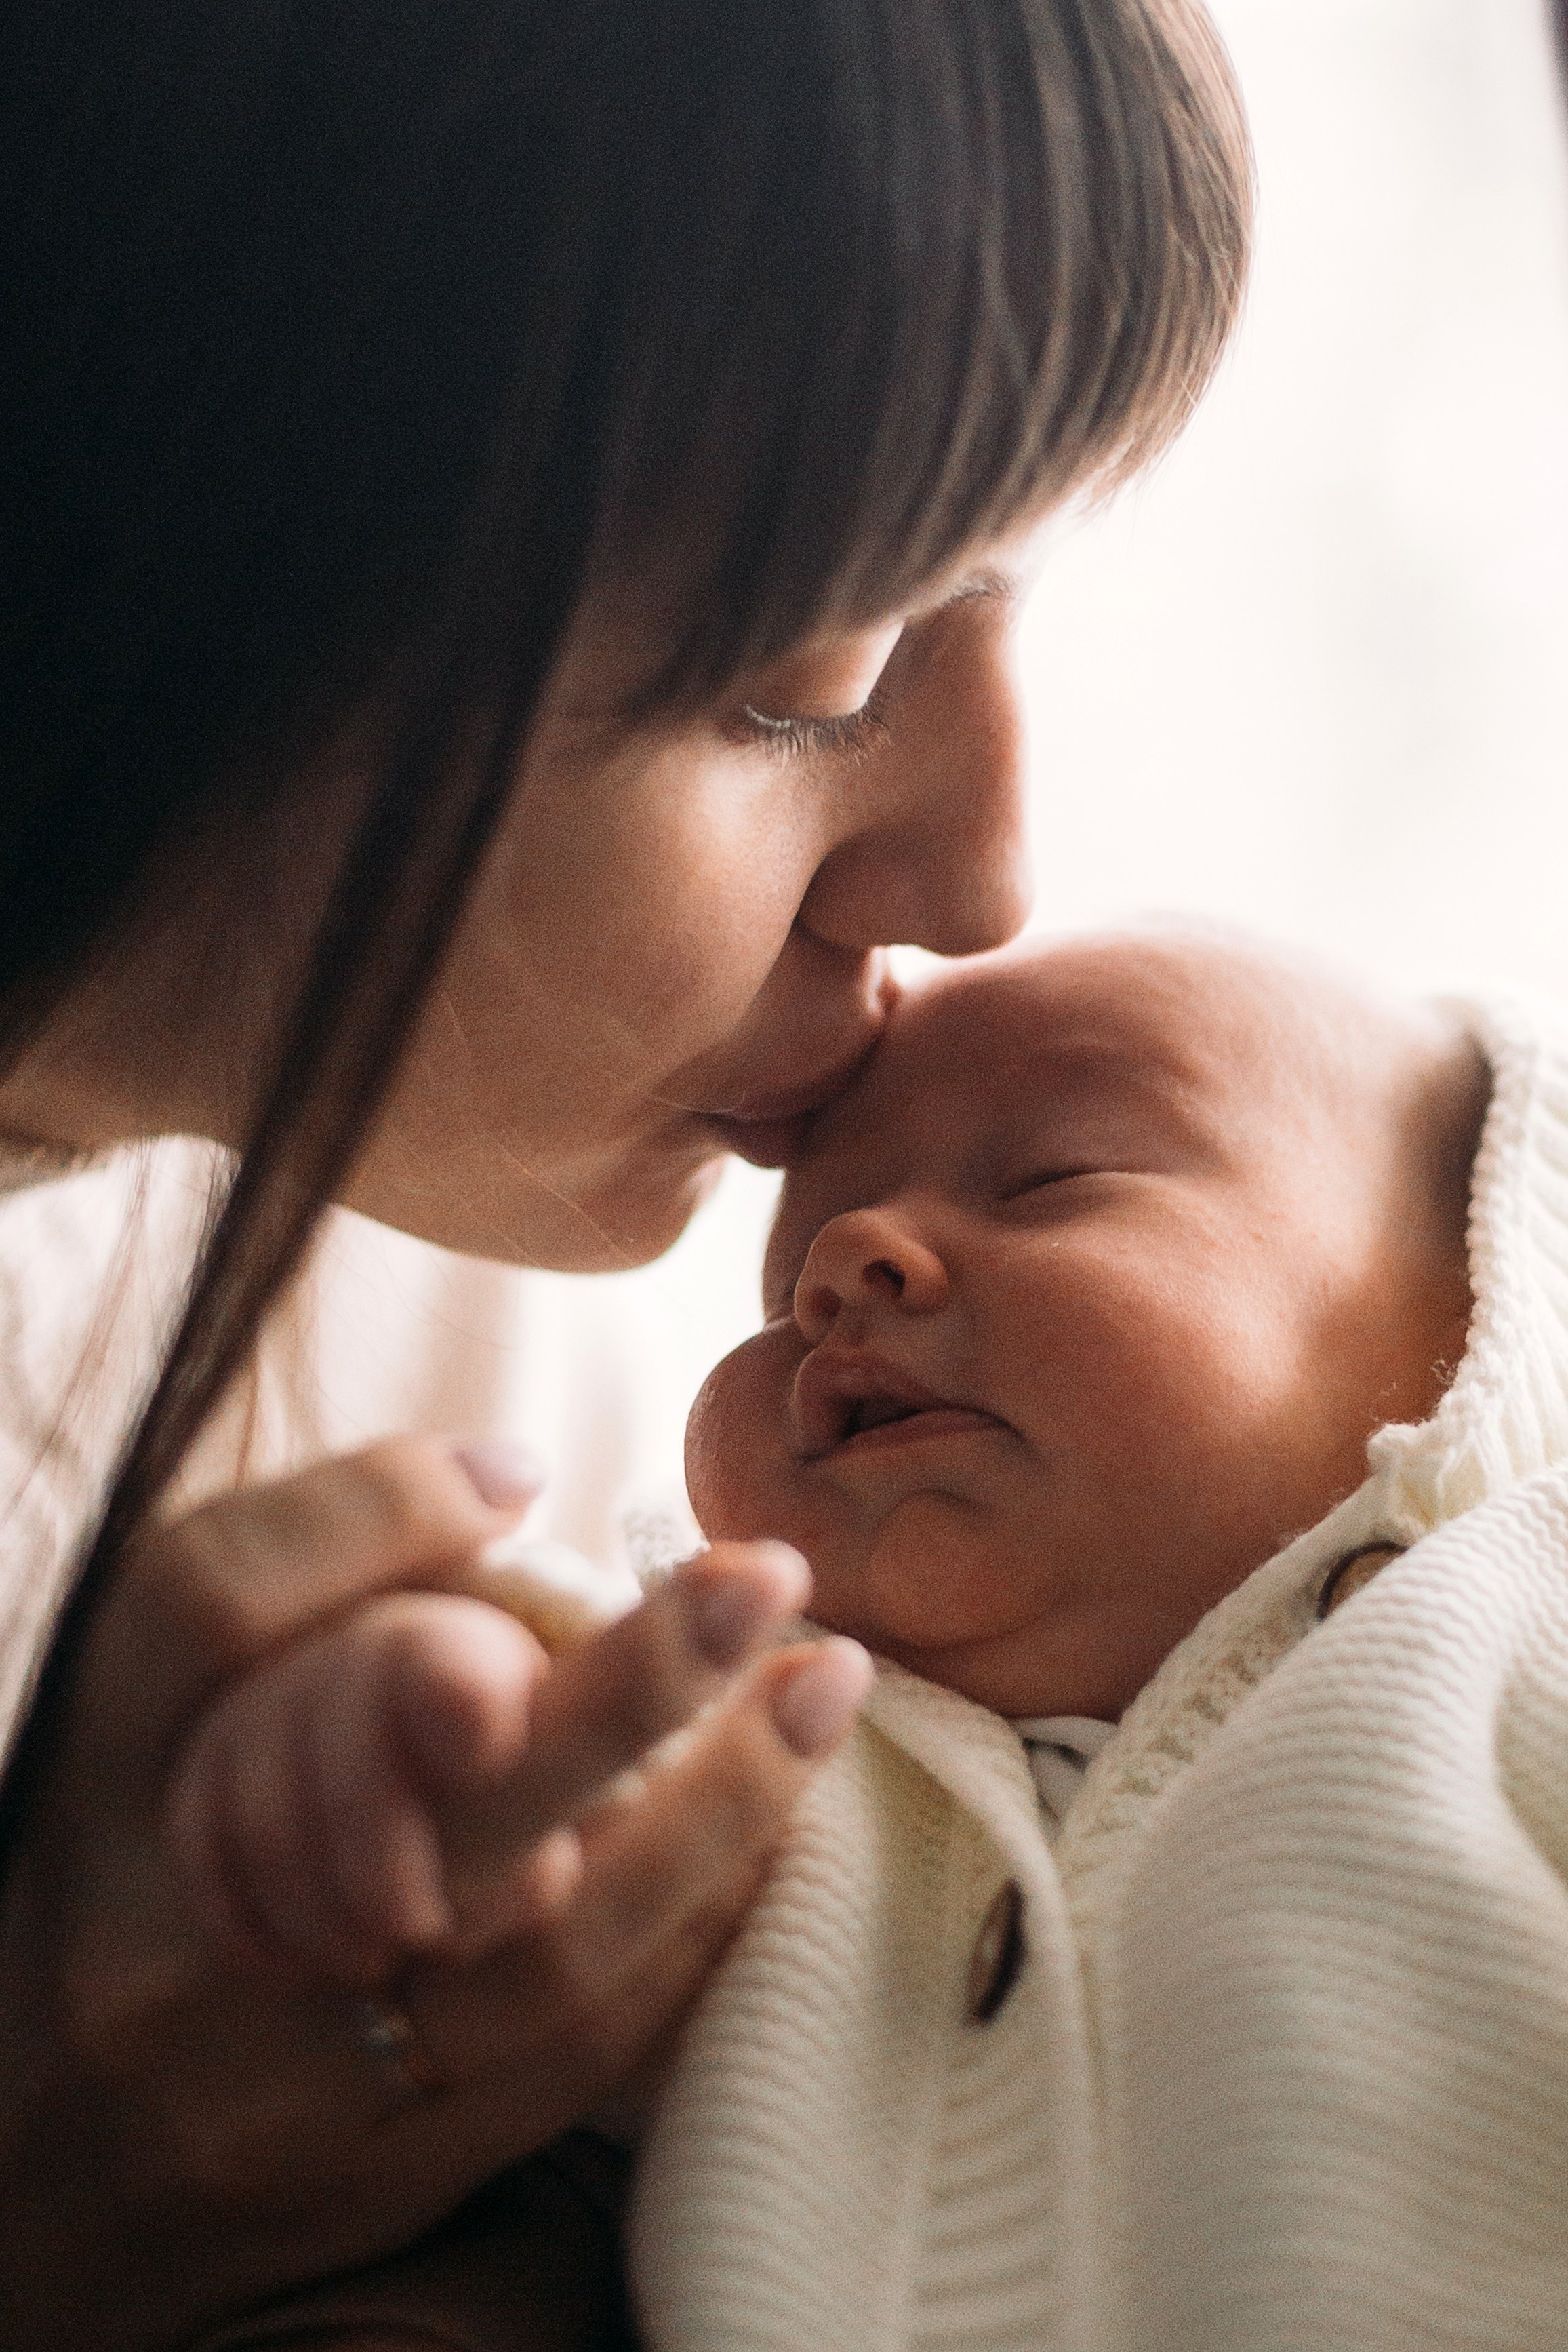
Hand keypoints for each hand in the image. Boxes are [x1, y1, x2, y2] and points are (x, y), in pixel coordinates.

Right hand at [0, 1439, 868, 2351]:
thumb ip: (301, 1575)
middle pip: (407, 1786)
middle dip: (620, 1678)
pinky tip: (769, 1833)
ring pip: (536, 1946)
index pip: (203, 1602)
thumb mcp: (163, 1722)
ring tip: (822, 1689)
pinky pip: (568, 2055)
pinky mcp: (376, 2177)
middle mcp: (174, 1925)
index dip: (367, 1517)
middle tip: (764, 1574)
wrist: (50, 2178)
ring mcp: (280, 2072)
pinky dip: (683, 1934)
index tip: (533, 1471)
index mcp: (106, 1771)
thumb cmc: (132, 1886)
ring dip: (711, 1812)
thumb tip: (509, 1477)